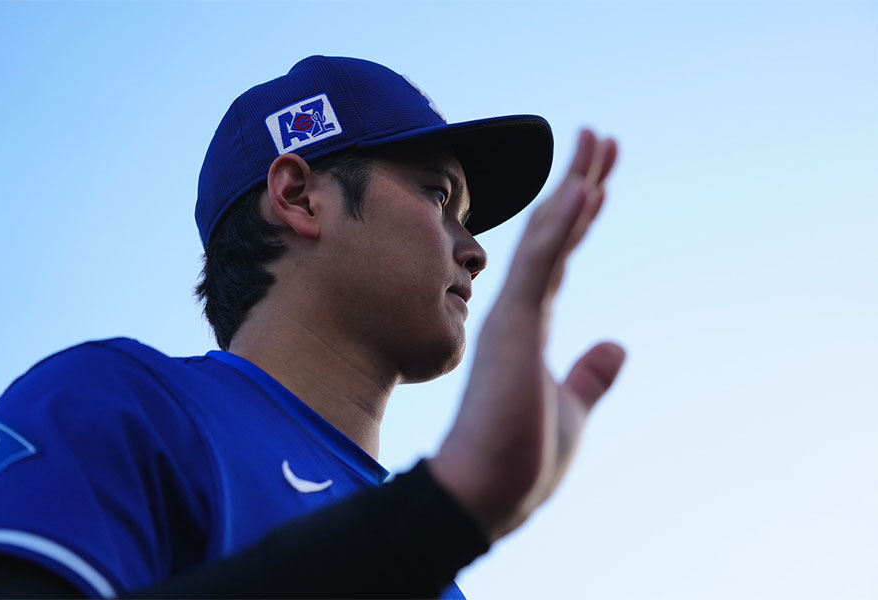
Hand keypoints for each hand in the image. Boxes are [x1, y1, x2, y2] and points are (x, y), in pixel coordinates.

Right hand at [429, 129, 625, 541]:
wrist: (486, 493)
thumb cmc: (524, 458)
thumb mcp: (572, 407)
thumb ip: (591, 374)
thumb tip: (617, 347)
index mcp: (532, 327)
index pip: (560, 255)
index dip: (581, 213)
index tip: (598, 178)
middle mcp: (521, 312)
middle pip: (555, 232)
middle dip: (581, 182)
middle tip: (602, 138)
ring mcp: (515, 316)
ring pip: (547, 236)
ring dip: (576, 186)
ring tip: (599, 141)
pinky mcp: (513, 327)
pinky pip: (541, 266)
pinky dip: (561, 226)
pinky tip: (584, 190)